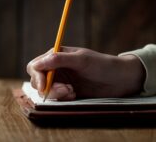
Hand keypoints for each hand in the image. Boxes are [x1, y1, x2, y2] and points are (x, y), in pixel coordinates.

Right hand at [26, 47, 144, 100]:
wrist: (120, 79)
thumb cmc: (102, 65)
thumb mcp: (81, 60)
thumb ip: (59, 59)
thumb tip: (38, 63)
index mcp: (56, 56)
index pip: (36, 66)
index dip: (37, 76)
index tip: (44, 86)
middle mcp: (56, 68)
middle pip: (38, 80)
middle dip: (48, 87)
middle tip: (65, 90)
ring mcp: (61, 81)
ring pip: (46, 91)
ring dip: (56, 94)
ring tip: (72, 92)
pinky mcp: (67, 92)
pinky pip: (56, 98)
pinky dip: (62, 99)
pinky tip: (74, 95)